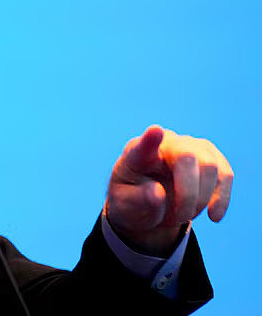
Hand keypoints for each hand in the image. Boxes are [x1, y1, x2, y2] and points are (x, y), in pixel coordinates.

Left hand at [104, 125, 232, 255]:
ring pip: (210, 167)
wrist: (149, 202)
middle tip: (178, 220)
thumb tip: (158, 193)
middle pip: (187, 158)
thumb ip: (137, 200)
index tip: (154, 131)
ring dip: (201, 200)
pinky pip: (225, 175)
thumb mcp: (125, 206)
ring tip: (184, 215)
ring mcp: (191, 146)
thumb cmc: (133, 200)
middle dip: (188, 195)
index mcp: (137, 153)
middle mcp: (165, 142)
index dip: (150, 140)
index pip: (143, 145)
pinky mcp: (212, 156)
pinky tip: (213, 216)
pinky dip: (221, 199)